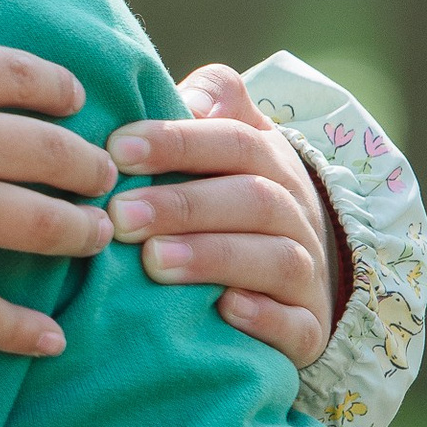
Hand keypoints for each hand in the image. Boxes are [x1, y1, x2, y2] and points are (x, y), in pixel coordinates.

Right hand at [0, 0, 117, 354]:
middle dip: (86, 164)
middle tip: (104, 177)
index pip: (21, 75)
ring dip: (76, 233)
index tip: (78, 101)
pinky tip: (51, 340)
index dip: (58, 87)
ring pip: (33, 224)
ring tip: (97, 238)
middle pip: (46, 151)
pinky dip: (15, 327)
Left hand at [109, 64, 345, 368]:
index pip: (234, 141)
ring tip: (154, 261)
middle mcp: (296, 214)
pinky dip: (265, 317)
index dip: (178, 142)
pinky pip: (298, 324)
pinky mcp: (308, 328)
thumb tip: (194, 98)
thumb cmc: (227, 202)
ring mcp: (307, 273)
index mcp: (270, 162)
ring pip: (276, 259)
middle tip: (120, 216)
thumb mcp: (222, 149)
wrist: (291, 280)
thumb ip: (209, 109)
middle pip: (253, 199)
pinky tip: (226, 309)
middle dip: (183, 205)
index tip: (117, 150)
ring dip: (214, 257)